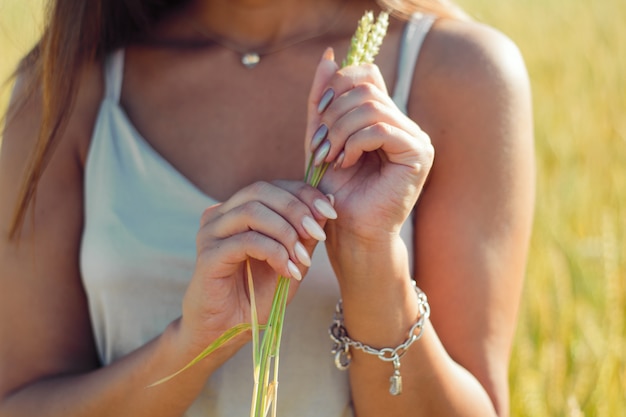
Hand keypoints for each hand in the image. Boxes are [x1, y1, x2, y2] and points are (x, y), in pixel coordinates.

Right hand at [179, 181, 335, 349]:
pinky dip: (274, 253)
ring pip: (252, 211)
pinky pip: (246, 240)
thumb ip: (305, 233)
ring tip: (302, 258)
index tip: (330, 211)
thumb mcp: (292, 260)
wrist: (228, 331)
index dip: (303, 193)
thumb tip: (328, 200)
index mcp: (239, 210)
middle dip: (296, 209)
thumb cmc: (258, 296)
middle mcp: (221, 215)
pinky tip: (287, 271)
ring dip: (286, 233)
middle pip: (260, 190)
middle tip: (318, 234)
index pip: (272, 186)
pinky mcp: (208, 254)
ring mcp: (211, 233)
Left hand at [305, 50, 433, 242]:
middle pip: (365, 88)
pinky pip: (381, 129)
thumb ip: (322, 101)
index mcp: (384, 117)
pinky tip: (346, 163)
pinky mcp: (419, 154)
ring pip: (371, 107)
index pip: (366, 75)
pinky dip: (355, 143)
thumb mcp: (321, 138)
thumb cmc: (336, 191)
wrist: (350, 230)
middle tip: (320, 146)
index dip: (337, 87)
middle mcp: (403, 123)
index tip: (319, 115)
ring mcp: (415, 137)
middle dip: (333, 113)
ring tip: (330, 156)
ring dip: (340, 130)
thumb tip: (329, 56)